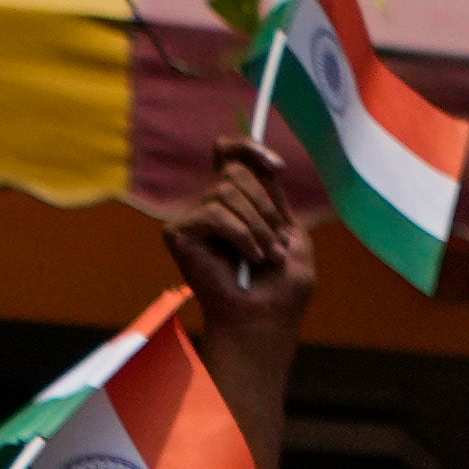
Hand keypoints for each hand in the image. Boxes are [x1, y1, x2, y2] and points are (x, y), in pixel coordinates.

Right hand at [163, 140, 318, 351]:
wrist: (265, 320)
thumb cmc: (281, 287)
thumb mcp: (290, 234)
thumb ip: (275, 197)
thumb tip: (261, 161)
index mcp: (237, 203)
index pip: (230, 154)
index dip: (249, 149)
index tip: (277, 165)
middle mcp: (211, 206)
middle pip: (235, 172)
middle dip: (266, 209)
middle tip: (276, 244)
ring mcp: (193, 219)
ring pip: (226, 191)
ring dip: (257, 227)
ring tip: (264, 258)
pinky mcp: (178, 233)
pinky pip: (214, 214)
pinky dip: (240, 236)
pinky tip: (247, 259)